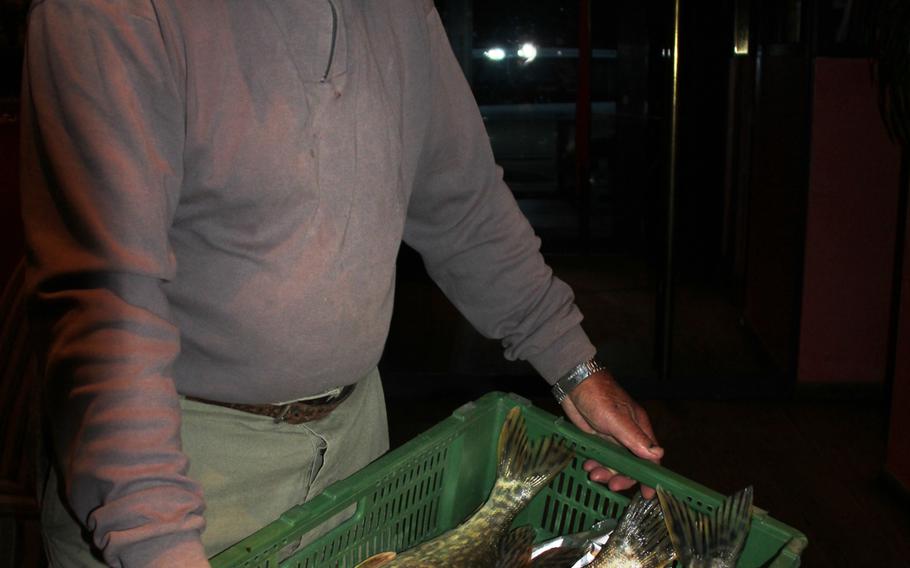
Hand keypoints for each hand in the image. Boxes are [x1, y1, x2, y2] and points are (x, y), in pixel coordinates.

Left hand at [560, 370, 662, 497]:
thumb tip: (658, 455)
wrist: (574, 385)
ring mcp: (612, 438)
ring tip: (593, 473)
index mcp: (639, 429)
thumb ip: (635, 437)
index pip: (650, 458)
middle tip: (611, 484)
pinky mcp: (598, 438)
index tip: (647, 493)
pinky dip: (595, 463)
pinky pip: (601, 457)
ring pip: (614, 463)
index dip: (649, 476)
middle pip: (631, 465)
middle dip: (622, 477)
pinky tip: (587, 464)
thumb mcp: (616, 419)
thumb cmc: (598, 396)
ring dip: (606, 471)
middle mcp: (629, 436)